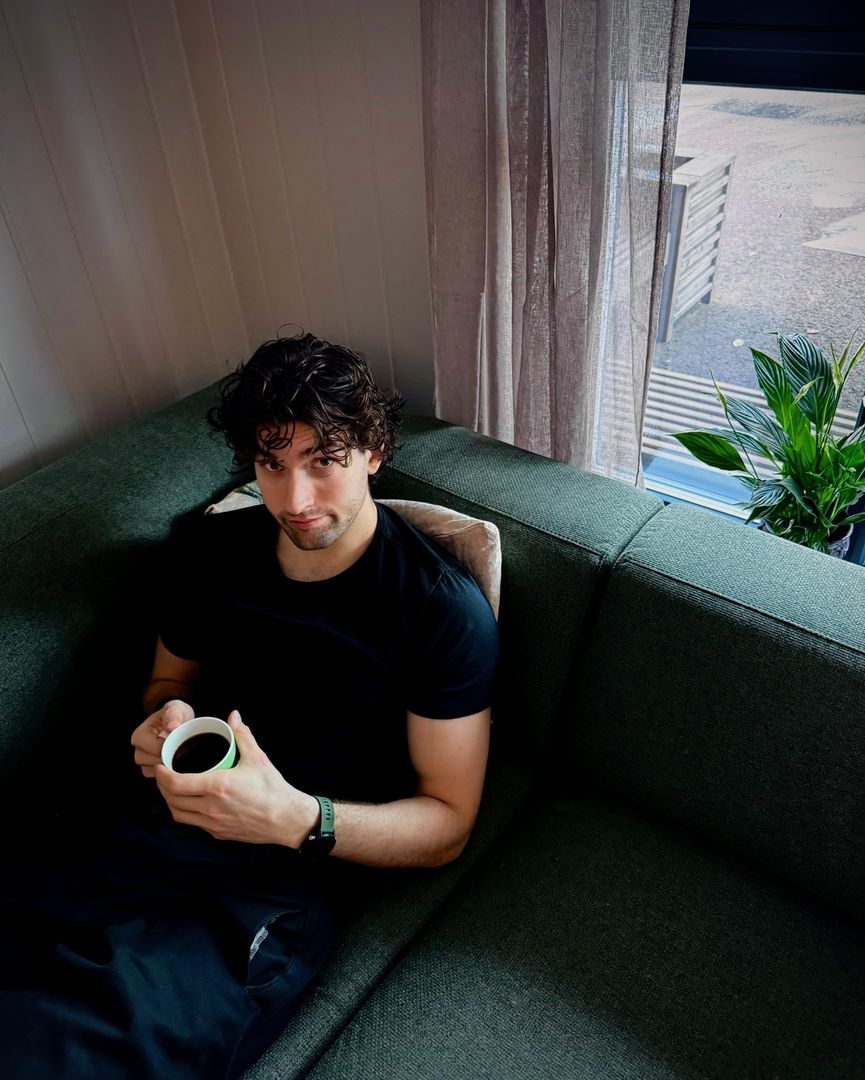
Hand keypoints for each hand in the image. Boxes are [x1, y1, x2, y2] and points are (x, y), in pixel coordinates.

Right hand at [131, 699, 193, 777]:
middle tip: (181, 748)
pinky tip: (177, 762)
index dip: (171, 746)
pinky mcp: (151, 770)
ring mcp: (144, 762)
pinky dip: (169, 772)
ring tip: (179, 753)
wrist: (181, 723)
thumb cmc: (176, 715)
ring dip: (170, 765)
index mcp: (139, 736)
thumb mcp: (177, 709)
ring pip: (156, 773)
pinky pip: (159, 779)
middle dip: (170, 757)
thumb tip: (171, 725)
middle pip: (154, 764)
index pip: (156, 750)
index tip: (179, 740)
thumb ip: (174, 713)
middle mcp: (139, 750)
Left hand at [153, 710, 319, 846]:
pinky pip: (193, 823)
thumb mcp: (257, 758)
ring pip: (179, 815)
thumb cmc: (272, 788)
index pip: (176, 783)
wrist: (286, 819)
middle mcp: (211, 808)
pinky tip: (192, 802)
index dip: (162, 775)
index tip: (159, 766)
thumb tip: (233, 716)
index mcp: (217, 786)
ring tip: (173, 789)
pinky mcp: (218, 833)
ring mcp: (213, 823)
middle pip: (172, 800)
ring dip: (171, 802)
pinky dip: (186, 812)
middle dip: (162, 786)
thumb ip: (242, 735)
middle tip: (163, 775)